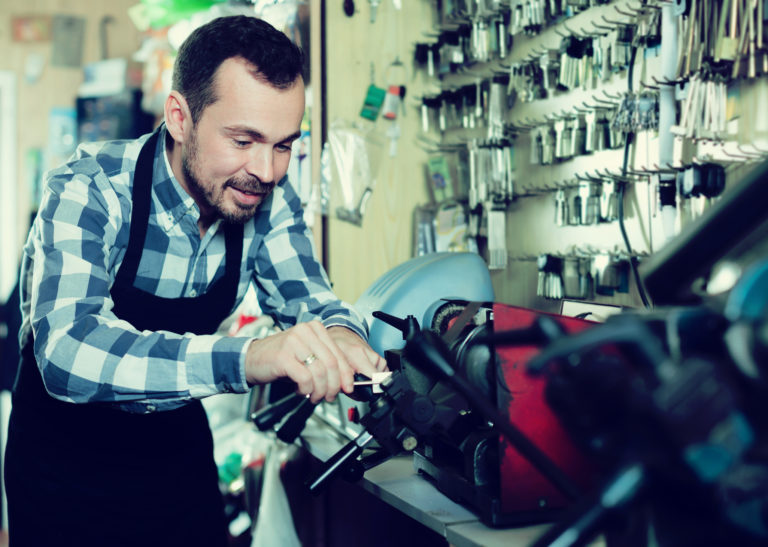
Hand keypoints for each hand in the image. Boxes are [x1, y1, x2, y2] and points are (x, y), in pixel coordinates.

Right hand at [244, 321, 383, 402]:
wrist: (251, 359)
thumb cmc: (281, 359)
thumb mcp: (307, 356)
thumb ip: (326, 363)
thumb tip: (346, 381)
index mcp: (315, 328)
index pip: (339, 354)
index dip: (346, 374)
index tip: (348, 388)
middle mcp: (305, 331)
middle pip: (332, 364)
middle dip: (333, 386)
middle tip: (329, 396)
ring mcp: (294, 342)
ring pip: (320, 372)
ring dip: (319, 390)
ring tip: (313, 396)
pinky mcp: (283, 357)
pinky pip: (305, 378)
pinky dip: (306, 390)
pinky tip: (300, 391)